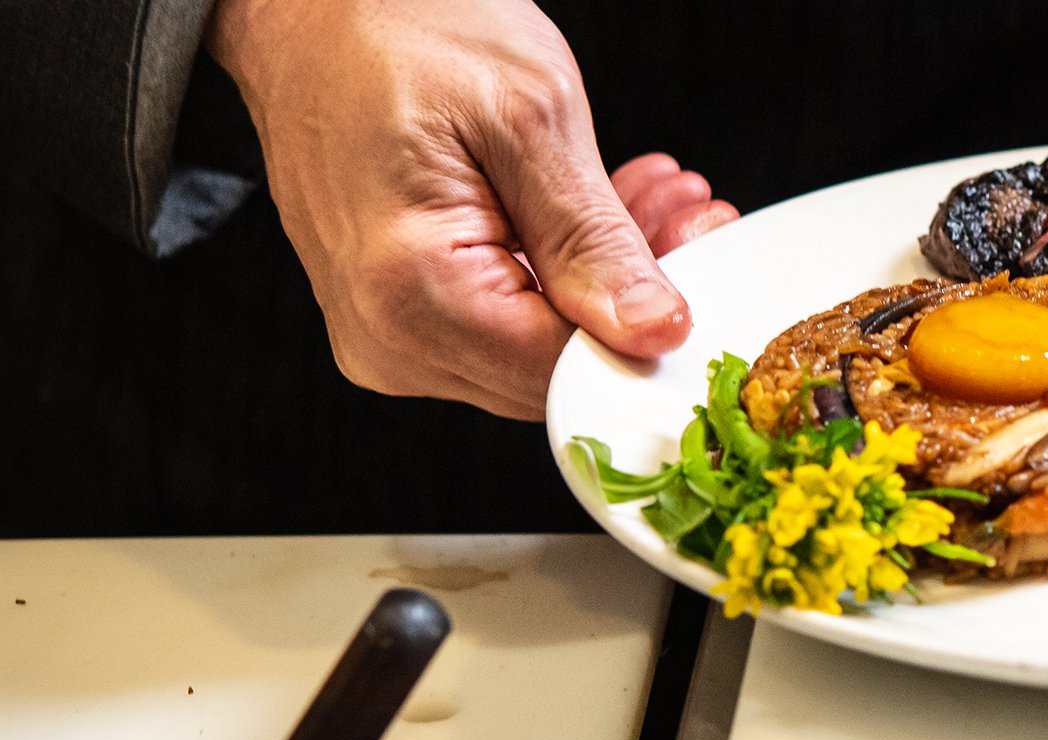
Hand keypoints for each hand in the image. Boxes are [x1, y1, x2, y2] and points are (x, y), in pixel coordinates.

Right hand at [207, 0, 735, 419]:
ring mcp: (387, 333)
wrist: (313, 5)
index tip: (705, 255)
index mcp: (411, 294)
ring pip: (540, 347)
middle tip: (693, 217)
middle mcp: (388, 337)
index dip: (653, 325)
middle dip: (638, 298)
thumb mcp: (529, 118)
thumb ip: (592, 240)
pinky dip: (564, 271)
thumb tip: (653, 332)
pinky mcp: (398, 314)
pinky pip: (507, 322)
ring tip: (658, 200)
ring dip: (608, 278)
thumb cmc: (400, 30)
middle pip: (556, 366)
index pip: (569, 367)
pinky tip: (607, 213)